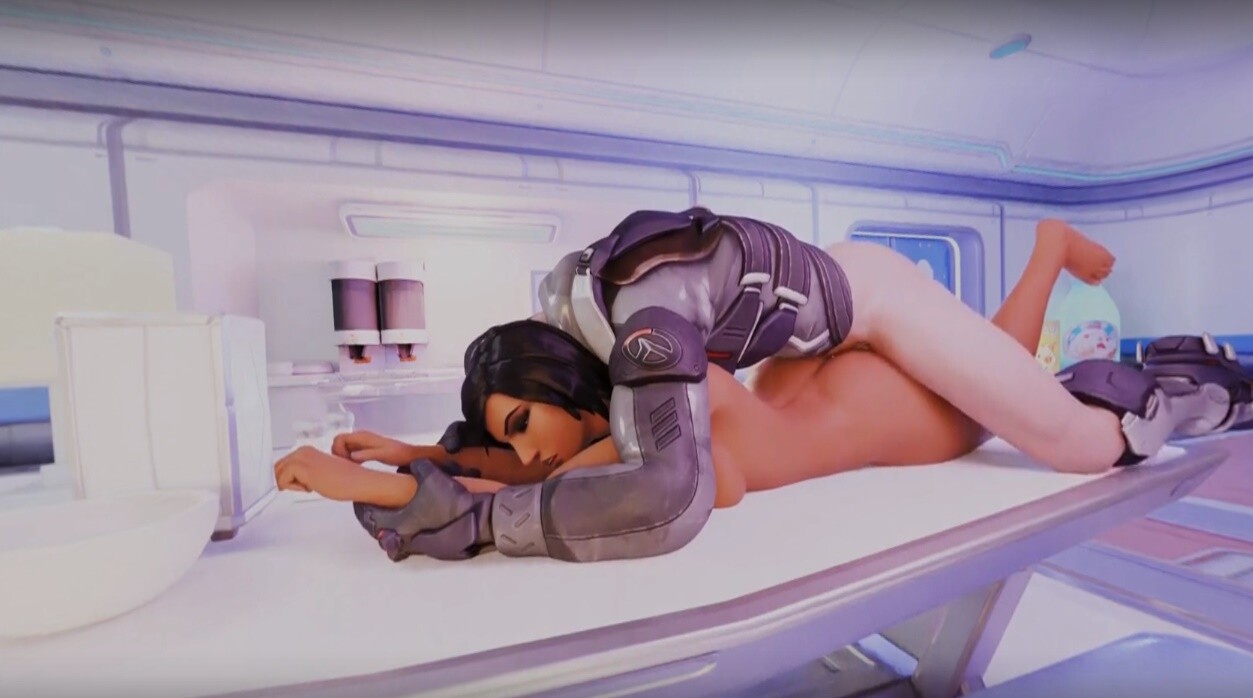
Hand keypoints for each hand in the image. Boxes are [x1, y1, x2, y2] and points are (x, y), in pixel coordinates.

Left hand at [276, 446, 378, 500]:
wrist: (357, 481)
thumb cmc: (344, 480)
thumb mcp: (319, 473)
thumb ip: (305, 472)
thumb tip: (288, 481)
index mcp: (307, 450)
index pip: (283, 464)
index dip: (287, 478)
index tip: (301, 485)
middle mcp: (302, 450)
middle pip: (277, 468)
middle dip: (285, 481)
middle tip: (306, 487)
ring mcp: (301, 458)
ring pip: (278, 474)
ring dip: (290, 485)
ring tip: (310, 486)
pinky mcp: (301, 467)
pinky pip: (282, 481)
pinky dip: (293, 488)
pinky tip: (311, 487)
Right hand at [331, 430, 421, 465]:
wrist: (410, 454)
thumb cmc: (398, 454)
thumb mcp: (383, 455)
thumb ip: (367, 454)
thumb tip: (351, 457)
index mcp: (363, 436)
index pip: (339, 438)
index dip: (337, 450)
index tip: (344, 462)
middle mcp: (361, 437)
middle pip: (339, 443)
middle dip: (338, 454)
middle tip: (346, 466)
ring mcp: (363, 442)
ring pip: (345, 448)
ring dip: (344, 458)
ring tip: (351, 468)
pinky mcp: (366, 449)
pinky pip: (351, 452)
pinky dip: (350, 459)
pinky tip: (357, 467)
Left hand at [354, 460, 493, 561]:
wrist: (480, 519)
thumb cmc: (453, 499)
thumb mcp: (432, 476)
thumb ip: (416, 468)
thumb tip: (411, 466)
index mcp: (400, 522)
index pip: (370, 517)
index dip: (361, 507)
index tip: (359, 500)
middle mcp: (406, 538)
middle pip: (379, 532)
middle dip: (373, 520)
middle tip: (372, 509)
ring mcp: (420, 546)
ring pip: (395, 541)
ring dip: (390, 529)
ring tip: (393, 517)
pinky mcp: (434, 549)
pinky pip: (412, 543)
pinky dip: (408, 533)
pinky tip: (417, 523)